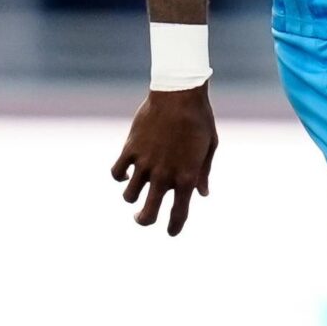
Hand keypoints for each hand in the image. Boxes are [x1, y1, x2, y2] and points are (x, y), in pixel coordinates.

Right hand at [111, 84, 219, 234]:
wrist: (179, 93)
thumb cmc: (199, 120)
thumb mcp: (209, 147)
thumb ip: (203, 173)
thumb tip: (202, 195)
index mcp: (186, 178)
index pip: (178, 215)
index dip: (173, 228)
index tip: (170, 232)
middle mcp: (164, 175)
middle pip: (147, 214)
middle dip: (144, 220)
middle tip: (142, 217)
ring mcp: (145, 163)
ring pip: (128, 196)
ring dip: (131, 196)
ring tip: (135, 187)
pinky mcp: (130, 149)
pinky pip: (117, 173)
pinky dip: (119, 175)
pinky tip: (126, 169)